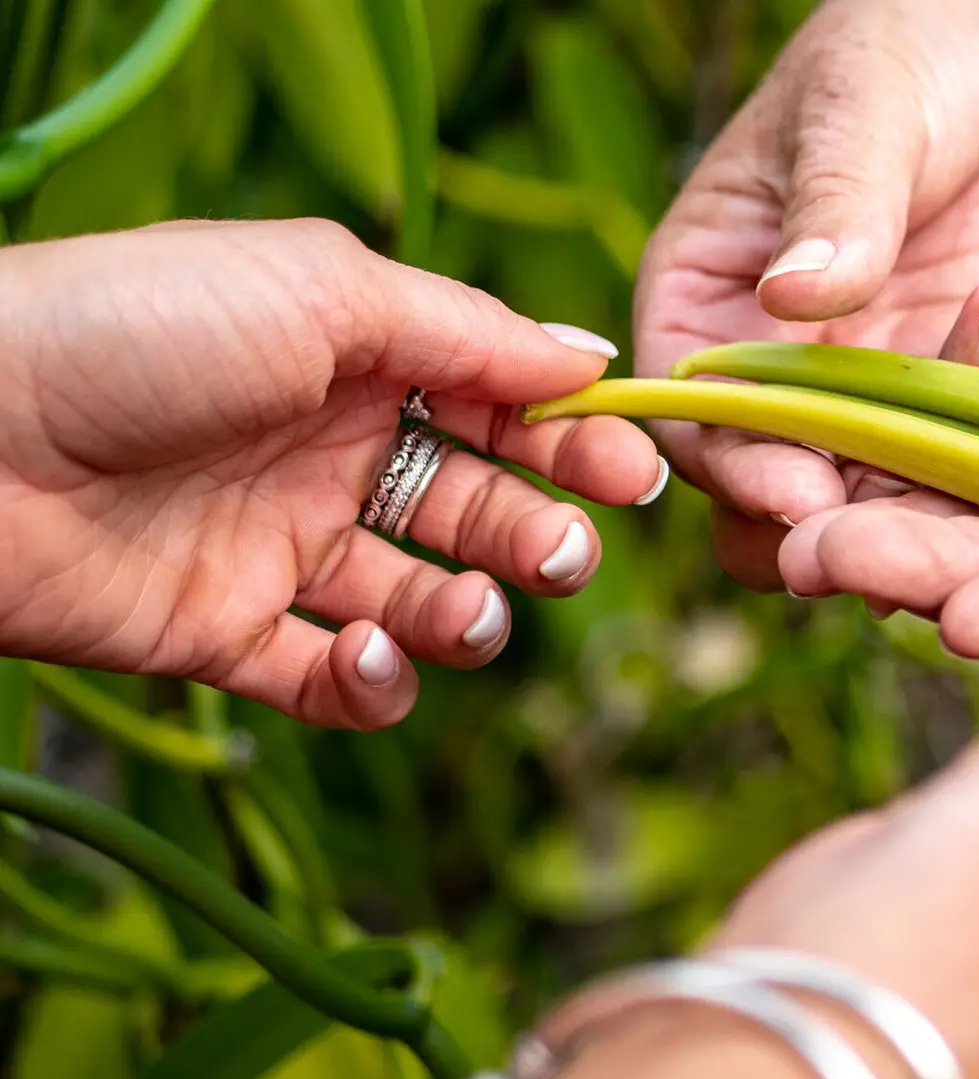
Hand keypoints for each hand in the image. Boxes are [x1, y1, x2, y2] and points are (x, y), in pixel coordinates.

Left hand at [0, 219, 664, 729]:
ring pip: (420, 599)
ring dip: (472, 614)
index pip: (495, 403)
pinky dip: (375, 680)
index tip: (633, 473)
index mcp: (354, 357)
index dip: (570, 440)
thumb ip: (467, 332)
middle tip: (568, 554)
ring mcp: (278, 547)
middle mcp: (325, 452)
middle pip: (475, 506)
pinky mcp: (226, 634)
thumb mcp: (321, 291)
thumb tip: (590, 355)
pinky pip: (330, 678)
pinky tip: (370, 651)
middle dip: (537, 534)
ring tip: (468, 613)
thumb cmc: (138, 332)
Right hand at [632, 0, 978, 590]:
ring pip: (922, 478)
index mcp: (713, 309)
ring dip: (977, 415)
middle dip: (866, 503)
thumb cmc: (887, 60)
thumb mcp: (853, 114)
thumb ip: (831, 205)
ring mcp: (895, 394)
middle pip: (803, 487)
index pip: (702, 420)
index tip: (799, 486)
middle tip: (921, 480)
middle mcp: (796, 375)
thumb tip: (793, 297)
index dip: (741, 466)